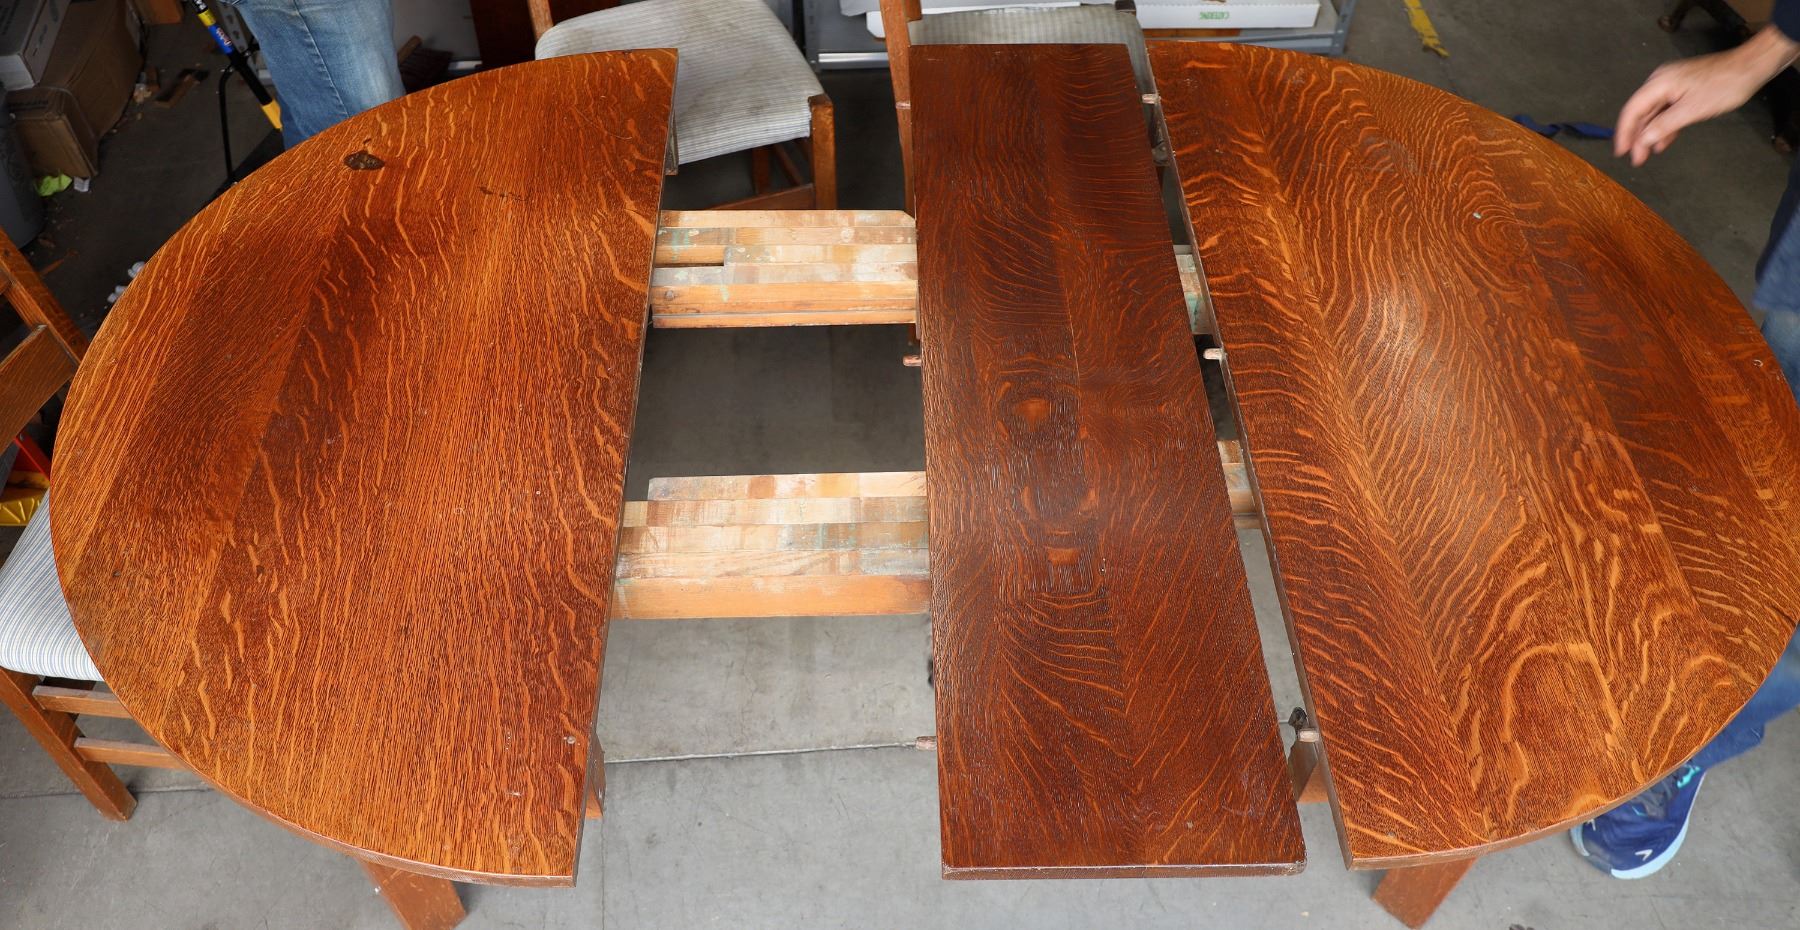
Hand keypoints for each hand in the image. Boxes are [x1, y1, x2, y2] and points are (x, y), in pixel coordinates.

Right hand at [1616, 25, 1799, 165]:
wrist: (1750, 67)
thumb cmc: (1724, 85)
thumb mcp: (1692, 110)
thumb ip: (1664, 126)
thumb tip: (1642, 141)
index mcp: (1659, 83)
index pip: (1632, 110)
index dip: (1624, 133)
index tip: (1621, 153)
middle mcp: (1660, 82)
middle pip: (1641, 112)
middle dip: (1638, 136)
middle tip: (1637, 159)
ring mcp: (1672, 84)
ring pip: (1653, 112)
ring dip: (1651, 133)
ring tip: (1648, 154)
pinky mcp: (1683, 88)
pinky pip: (1666, 109)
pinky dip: (1664, 126)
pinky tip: (1664, 140)